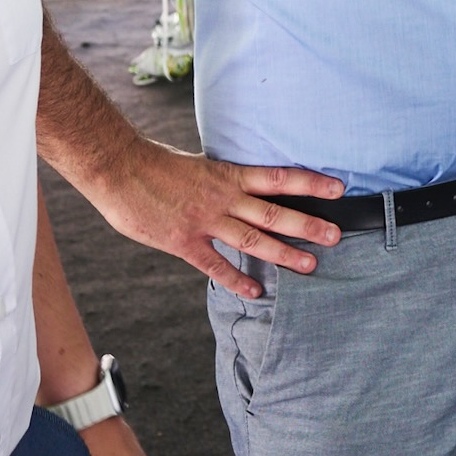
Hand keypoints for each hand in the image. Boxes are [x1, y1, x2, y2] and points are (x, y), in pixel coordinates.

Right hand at [83, 141, 345, 299]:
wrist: (118, 167)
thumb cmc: (153, 163)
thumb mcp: (197, 166)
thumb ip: (219, 182)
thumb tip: (237, 190)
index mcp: (228, 176)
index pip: (279, 178)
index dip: (310, 183)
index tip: (337, 189)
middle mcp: (223, 198)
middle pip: (275, 212)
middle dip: (308, 224)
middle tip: (336, 236)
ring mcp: (205, 221)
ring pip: (253, 239)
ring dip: (283, 253)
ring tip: (310, 265)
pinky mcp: (184, 242)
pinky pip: (215, 265)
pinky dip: (235, 280)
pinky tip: (254, 292)